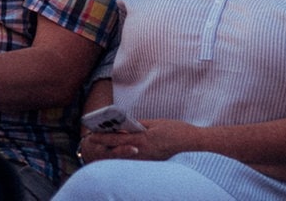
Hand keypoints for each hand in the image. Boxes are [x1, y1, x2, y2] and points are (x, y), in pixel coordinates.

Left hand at [80, 119, 196, 162]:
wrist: (192, 143)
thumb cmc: (176, 130)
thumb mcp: (156, 123)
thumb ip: (140, 125)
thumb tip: (127, 124)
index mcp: (143, 139)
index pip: (118, 138)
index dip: (105, 136)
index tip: (93, 134)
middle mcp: (143, 151)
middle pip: (119, 149)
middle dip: (106, 144)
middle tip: (94, 141)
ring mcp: (147, 159)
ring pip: (125, 156)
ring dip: (114, 151)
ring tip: (104, 146)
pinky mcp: (152, 163)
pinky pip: (135, 160)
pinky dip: (126, 156)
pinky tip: (121, 153)